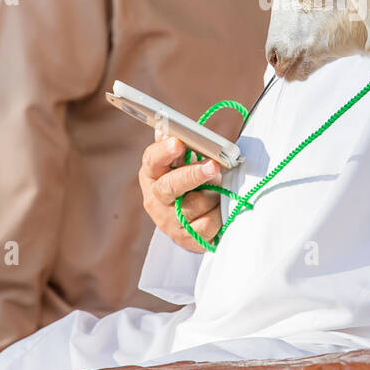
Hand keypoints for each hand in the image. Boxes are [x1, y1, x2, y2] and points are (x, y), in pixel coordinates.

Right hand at [139, 135, 221, 252]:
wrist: (195, 222)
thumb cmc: (191, 185)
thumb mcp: (184, 165)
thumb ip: (177, 149)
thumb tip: (165, 129)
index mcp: (151, 175)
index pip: (152, 161)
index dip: (164, 151)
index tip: (178, 142)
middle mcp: (154, 200)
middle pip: (170, 186)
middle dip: (192, 175)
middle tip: (213, 166)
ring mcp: (167, 222)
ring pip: (194, 205)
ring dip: (212, 195)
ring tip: (217, 191)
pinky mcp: (184, 240)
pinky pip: (207, 225)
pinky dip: (218, 215)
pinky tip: (218, 210)